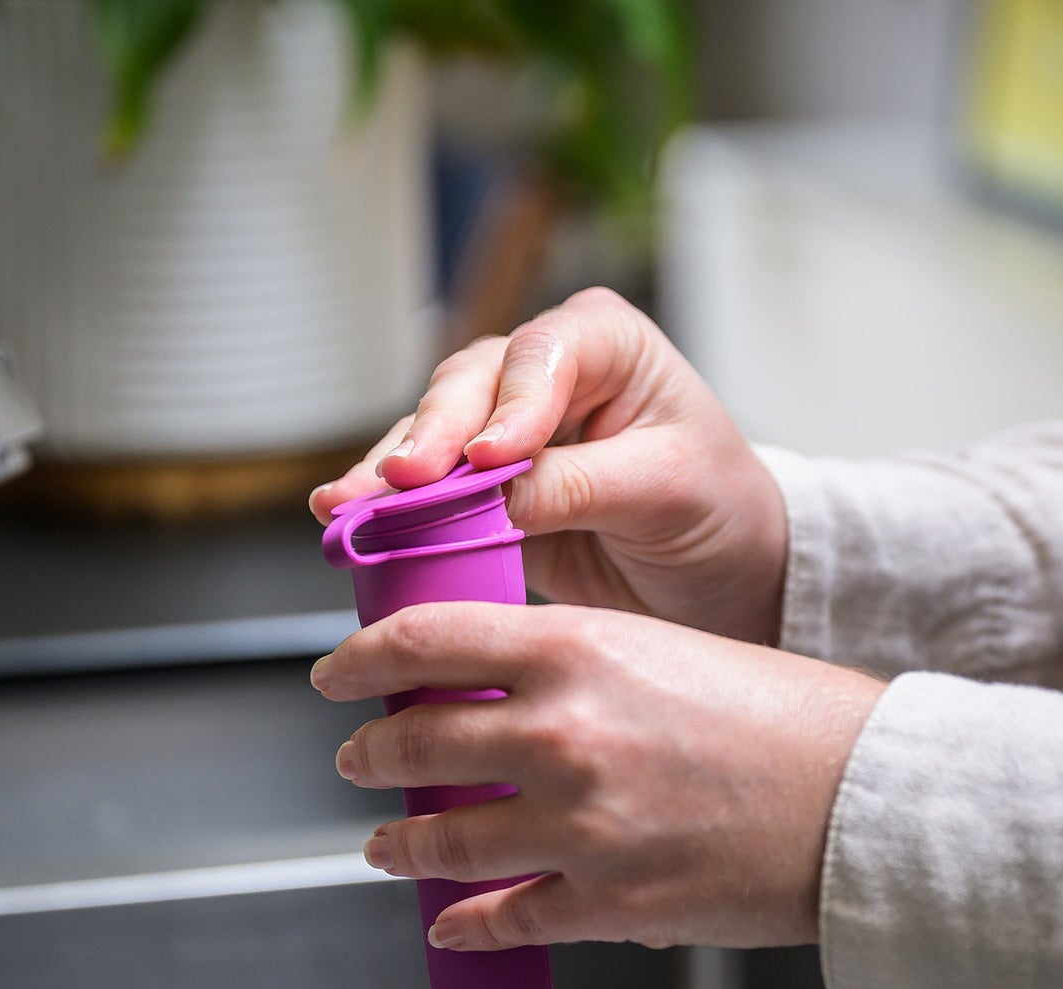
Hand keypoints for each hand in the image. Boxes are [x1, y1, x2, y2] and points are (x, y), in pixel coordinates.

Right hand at [308, 288, 788, 644]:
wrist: (714, 571)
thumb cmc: (715, 508)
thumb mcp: (666, 490)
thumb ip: (580, 484)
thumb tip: (496, 495)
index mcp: (604, 342)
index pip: (543, 354)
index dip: (510, 402)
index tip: (491, 455)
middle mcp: (542, 370)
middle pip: (469, 387)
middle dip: (431, 435)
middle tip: (403, 480)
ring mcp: (501, 424)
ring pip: (431, 431)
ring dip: (388, 471)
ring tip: (348, 505)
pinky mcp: (476, 484)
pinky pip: (423, 488)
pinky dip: (389, 506)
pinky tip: (350, 521)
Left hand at [311, 602, 884, 950]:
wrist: (867, 800)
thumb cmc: (786, 717)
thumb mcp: (661, 647)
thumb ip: (567, 662)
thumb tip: (489, 685)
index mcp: (577, 649)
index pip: (424, 642)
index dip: (360, 659)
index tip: (337, 672)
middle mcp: (562, 734)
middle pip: (414, 743)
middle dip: (368, 754)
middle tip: (356, 758)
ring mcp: (579, 826)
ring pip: (441, 840)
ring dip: (399, 846)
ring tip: (387, 846)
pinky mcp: (606, 903)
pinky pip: (503, 920)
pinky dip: (465, 927)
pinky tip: (452, 926)